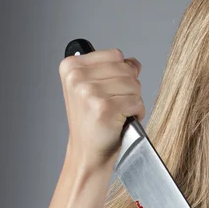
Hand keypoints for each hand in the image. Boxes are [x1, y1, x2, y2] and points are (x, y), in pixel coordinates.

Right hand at [58, 48, 144, 168]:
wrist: (88, 153)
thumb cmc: (93, 122)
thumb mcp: (94, 87)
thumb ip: (112, 69)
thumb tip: (133, 62)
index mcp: (71, 66)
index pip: (116, 55)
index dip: (121, 73)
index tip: (108, 90)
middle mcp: (77, 76)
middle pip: (127, 69)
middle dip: (129, 88)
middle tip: (114, 105)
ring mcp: (89, 91)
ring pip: (135, 84)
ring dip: (133, 101)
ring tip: (117, 113)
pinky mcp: (104, 107)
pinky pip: (138, 101)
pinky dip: (136, 113)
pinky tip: (121, 121)